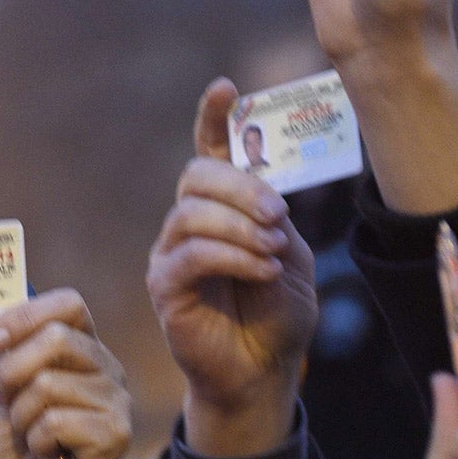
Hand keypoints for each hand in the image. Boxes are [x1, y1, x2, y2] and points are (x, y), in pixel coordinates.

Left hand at [0, 290, 131, 458]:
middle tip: (8, 403)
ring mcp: (116, 402)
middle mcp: (107, 370)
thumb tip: (4, 332)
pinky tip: (48, 454)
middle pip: (56, 337)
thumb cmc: (21, 450)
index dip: (26, 315)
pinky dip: (36, 441)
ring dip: (22, 416)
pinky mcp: (115, 435)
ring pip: (48, 383)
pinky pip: (56, 420)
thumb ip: (12, 357)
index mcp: (84, 352)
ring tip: (31, 437)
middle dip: (13, 371)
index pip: (69, 305)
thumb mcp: (7, 394)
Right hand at [146, 80, 316, 458]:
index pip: (211, 152)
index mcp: (224, 209)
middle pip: (198, 175)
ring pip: (192, 213)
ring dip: (240, 226)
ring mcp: (172, 253)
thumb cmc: (277, 315)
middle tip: (278, 216)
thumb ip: (274, 220)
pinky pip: (190, 255)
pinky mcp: (166, 287)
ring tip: (272, 252)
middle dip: (242, 187)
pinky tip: (260, 270)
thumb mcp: (291, 257)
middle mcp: (191, 223)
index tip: (226, 87)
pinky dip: (231, 256)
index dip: (213, 117)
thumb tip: (259, 196)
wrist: (264, 371)